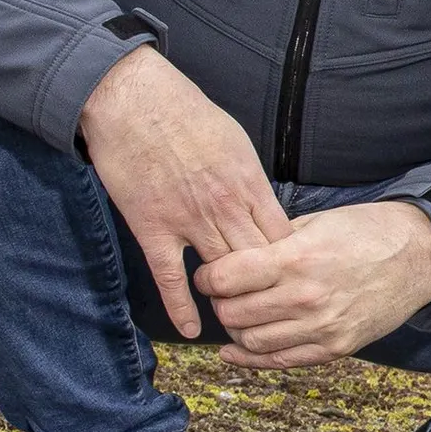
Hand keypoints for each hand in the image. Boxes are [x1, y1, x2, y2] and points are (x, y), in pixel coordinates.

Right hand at [78, 47, 289, 332]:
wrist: (134, 100)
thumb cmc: (186, 114)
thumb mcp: (236, 143)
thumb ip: (250, 180)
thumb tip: (263, 205)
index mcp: (250, 184)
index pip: (283, 239)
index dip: (292, 265)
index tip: (296, 282)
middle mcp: (226, 207)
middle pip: (259, 264)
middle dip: (270, 291)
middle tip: (277, 315)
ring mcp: (189, 221)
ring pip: (222, 274)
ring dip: (234, 301)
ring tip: (244, 325)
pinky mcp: (153, 228)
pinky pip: (170, 277)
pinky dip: (183, 307)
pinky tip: (194, 331)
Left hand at [194, 201, 430, 369]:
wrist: (420, 254)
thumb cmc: (367, 231)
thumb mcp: (316, 223)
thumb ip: (272, 242)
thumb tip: (231, 256)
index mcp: (297, 259)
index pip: (225, 278)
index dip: (207, 276)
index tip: (208, 274)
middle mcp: (306, 297)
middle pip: (232, 312)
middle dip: (219, 302)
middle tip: (221, 293)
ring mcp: (322, 327)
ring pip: (251, 340)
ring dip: (235, 328)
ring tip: (238, 313)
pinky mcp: (336, 347)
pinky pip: (279, 361)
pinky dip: (249, 358)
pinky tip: (234, 349)